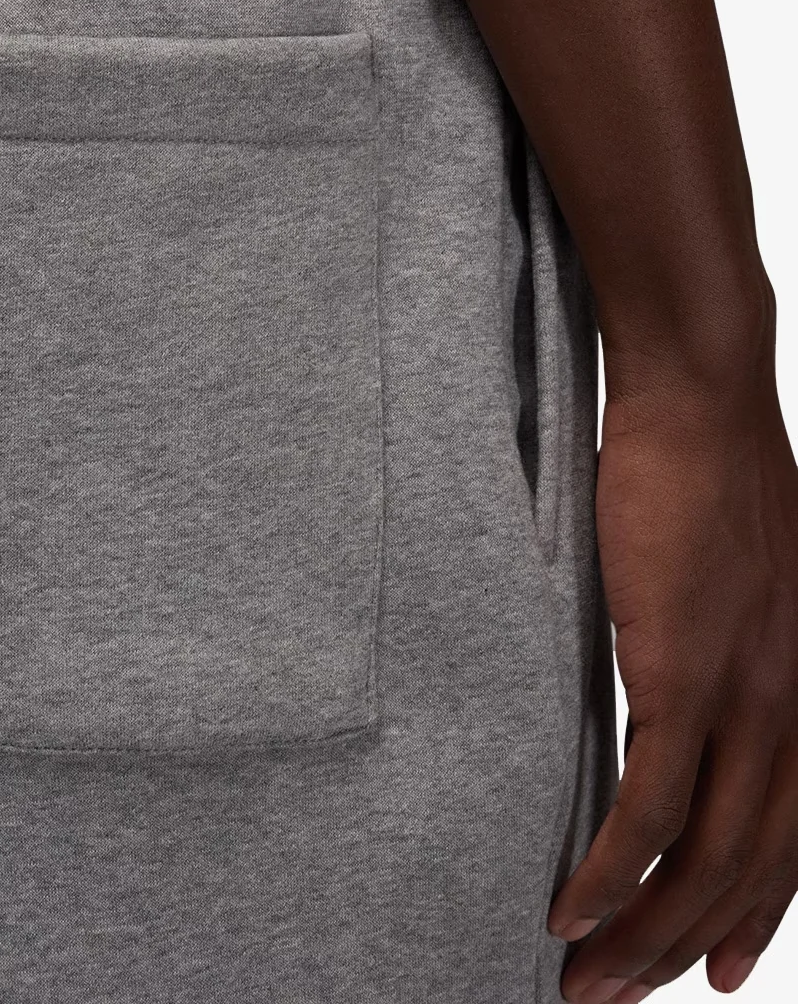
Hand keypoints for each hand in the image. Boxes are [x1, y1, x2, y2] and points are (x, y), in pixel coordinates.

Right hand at [548, 371, 797, 1002]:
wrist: (700, 401)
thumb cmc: (705, 477)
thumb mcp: (739, 578)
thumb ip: (722, 645)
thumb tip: (672, 683)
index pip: (793, 841)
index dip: (750, 917)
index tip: (707, 970)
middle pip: (751, 873)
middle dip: (684, 949)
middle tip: (621, 998)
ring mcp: (749, 697)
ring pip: (704, 860)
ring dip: (640, 933)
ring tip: (583, 981)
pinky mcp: (686, 675)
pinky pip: (650, 807)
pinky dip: (609, 872)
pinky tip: (570, 908)